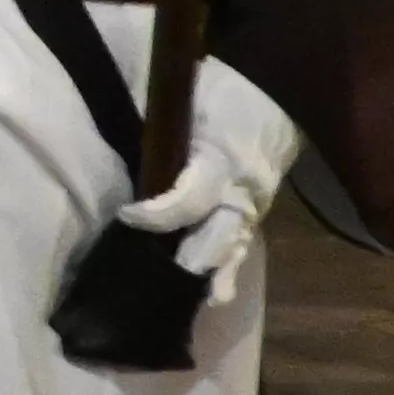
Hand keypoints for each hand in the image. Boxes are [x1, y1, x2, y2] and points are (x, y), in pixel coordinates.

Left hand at [116, 78, 300, 304]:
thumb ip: (160, 122)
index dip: (159, 213)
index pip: (192, 197)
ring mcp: (255, 204)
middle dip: (188, 261)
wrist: (278, 89)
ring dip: (207, 275)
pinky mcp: (257, 211)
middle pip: (219, 236)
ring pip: (233, 248)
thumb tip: (115, 130)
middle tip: (154, 281)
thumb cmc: (222, 89)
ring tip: (181, 305)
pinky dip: (224, 271)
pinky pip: (240, 245)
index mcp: (224, 156)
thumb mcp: (189, 94)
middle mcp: (243, 188)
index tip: (128, 216)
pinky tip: (210, 297)